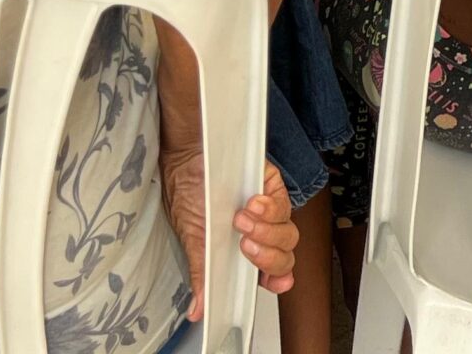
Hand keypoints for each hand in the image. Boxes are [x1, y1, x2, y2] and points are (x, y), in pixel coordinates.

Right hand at [162, 147, 297, 318]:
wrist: (184, 161)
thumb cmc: (189, 198)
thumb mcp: (194, 240)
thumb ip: (202, 273)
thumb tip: (198, 310)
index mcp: (248, 251)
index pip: (273, 272)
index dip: (278, 279)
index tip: (277, 283)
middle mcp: (263, 233)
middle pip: (285, 255)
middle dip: (268, 255)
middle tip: (244, 245)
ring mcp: (270, 209)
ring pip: (288, 231)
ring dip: (267, 230)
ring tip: (242, 219)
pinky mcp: (272, 185)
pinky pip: (283, 201)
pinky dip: (270, 206)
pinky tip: (253, 203)